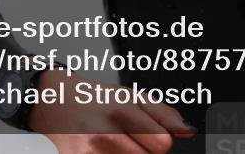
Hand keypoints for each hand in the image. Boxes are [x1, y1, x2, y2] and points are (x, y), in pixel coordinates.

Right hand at [30, 72, 195, 153]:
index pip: (162, 144)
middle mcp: (104, 134)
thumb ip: (164, 114)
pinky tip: (103, 151)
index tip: (151, 136)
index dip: (159, 141)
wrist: (56, 104)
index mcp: (122, 110)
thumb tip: (187, 131)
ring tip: (115, 144)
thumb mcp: (132, 96)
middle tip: (128, 138)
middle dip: (143, 150)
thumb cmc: (97, 100)